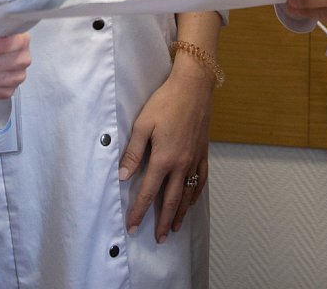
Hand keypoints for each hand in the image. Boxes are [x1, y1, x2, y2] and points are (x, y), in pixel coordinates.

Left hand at [118, 59, 214, 242]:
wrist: (194, 88)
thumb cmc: (165, 103)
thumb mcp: (143, 124)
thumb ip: (133, 152)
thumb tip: (124, 176)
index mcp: (163, 159)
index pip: (148, 192)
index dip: (139, 211)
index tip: (133, 226)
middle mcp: (181, 165)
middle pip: (171, 200)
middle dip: (163, 221)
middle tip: (159, 238)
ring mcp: (194, 160)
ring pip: (187, 194)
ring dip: (181, 213)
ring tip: (175, 228)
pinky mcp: (203, 153)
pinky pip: (201, 180)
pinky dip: (196, 195)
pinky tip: (192, 201)